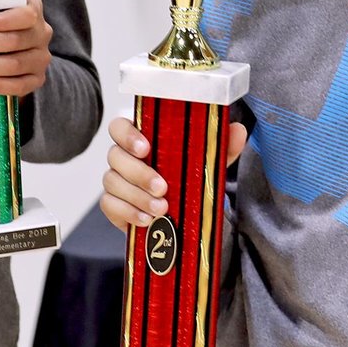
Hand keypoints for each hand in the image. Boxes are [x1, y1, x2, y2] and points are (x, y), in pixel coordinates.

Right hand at [100, 115, 247, 229]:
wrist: (185, 210)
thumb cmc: (188, 177)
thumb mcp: (209, 160)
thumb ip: (222, 144)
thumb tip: (237, 130)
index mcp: (142, 139)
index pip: (120, 127)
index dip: (127, 135)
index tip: (145, 147)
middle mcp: (124, 157)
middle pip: (115, 156)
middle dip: (139, 173)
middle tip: (163, 187)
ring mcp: (116, 181)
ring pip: (112, 182)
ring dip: (137, 196)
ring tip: (161, 208)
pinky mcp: (113, 205)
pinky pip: (109, 206)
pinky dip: (129, 213)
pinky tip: (147, 219)